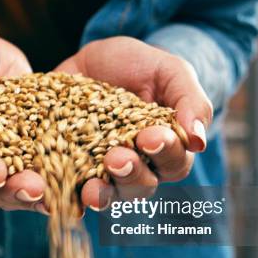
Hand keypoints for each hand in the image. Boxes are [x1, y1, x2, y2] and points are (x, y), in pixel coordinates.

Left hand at [55, 36, 212, 209]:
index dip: (164, 153)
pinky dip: (66, 196)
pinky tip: (58, 198)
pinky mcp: (70, 168)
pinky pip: (70, 191)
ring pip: (108, 195)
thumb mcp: (169, 71)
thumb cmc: (139, 65)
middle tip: (117, 157)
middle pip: (141, 186)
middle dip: (130, 173)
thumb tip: (199, 142)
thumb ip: (190, 101)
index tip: (151, 136)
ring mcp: (101, 171)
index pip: (174, 163)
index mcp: (166, 149)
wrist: (92, 59)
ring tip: (92, 185)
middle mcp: (137, 167)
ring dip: (102, 193)